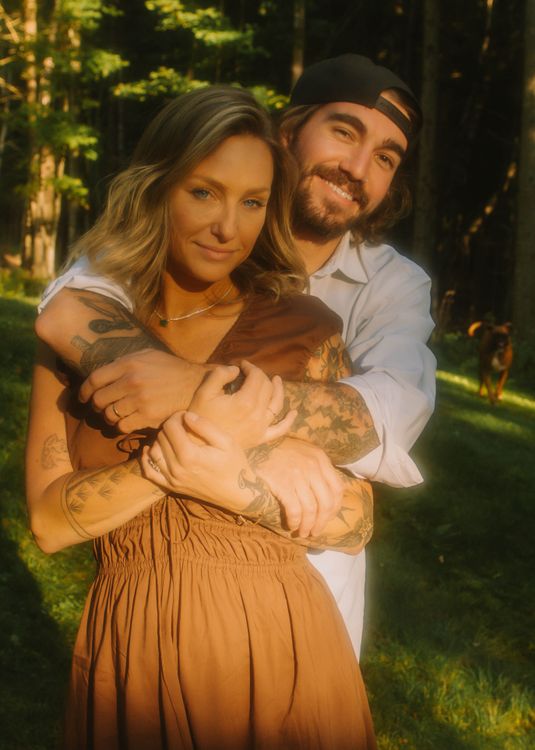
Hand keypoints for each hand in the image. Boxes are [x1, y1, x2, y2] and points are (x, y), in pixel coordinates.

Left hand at [79, 350, 207, 431]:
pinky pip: (122, 426)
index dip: (84, 390)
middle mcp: (131, 382)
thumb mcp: (148, 355)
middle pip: (98, 400)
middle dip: (96, 405)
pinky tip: (126, 421)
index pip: (94, 379)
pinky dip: (120, 426)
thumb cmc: (171, 369)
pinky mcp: (147, 417)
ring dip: (108, 416)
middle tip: (100, 406)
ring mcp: (139, 401)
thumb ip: (125, 361)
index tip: (83, 396)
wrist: (195, 385)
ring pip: (109, 415)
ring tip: (114, 414)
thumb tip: (105, 371)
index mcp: (128, 365)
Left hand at [141, 411, 255, 512]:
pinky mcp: (171, 486)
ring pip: (153, 452)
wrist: (237, 492)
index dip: (177, 416)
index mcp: (190, 455)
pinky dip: (146, 460)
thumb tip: (186, 415)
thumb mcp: (226, 441)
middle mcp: (177, 468)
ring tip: (173, 436)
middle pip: (161, 437)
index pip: (170, 427)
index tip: (186, 416)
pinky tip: (150, 450)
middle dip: (170, 426)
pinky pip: (150, 473)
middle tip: (182, 424)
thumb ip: (205, 426)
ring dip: (160, 440)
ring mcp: (172, 479)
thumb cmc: (234, 464)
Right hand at [188, 360, 295, 449]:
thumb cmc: (199, 417)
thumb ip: (220, 374)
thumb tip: (236, 369)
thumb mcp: (204, 392)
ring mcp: (261, 427)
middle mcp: (257, 414)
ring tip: (277, 380)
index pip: (257, 377)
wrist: (199, 446)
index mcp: (245, 401)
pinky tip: (294, 413)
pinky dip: (288, 420)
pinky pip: (280, 429)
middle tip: (251, 373)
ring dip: (279, 390)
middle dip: (261, 376)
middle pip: (267, 388)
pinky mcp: (260, 438)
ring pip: (277, 404)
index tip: (243, 364)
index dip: (251, 367)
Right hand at [252, 438, 343, 537]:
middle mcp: (313, 466)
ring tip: (303, 533)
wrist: (255, 443)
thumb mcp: (303, 452)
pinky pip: (295, 509)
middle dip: (322, 522)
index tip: (328, 518)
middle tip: (316, 531)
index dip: (335, 507)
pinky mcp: (282, 483)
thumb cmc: (279, 450)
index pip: (338, 488)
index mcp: (320, 458)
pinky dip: (295, 521)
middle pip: (326, 502)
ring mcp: (298, 474)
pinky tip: (292, 525)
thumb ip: (317, 467)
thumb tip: (326, 493)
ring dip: (308, 525)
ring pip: (311, 509)